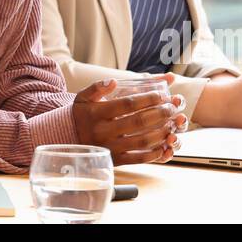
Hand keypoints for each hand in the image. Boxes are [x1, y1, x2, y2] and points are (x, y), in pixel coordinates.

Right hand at [71, 76, 185, 166]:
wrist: (68, 139)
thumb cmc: (81, 115)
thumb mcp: (83, 97)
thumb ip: (97, 86)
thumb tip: (113, 81)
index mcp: (96, 113)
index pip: (127, 104)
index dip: (147, 99)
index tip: (162, 94)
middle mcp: (103, 131)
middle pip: (138, 122)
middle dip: (159, 114)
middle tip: (172, 108)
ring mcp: (110, 148)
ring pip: (142, 141)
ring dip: (161, 132)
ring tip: (172, 124)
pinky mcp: (116, 161)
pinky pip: (139, 159)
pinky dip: (155, 153)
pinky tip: (165, 144)